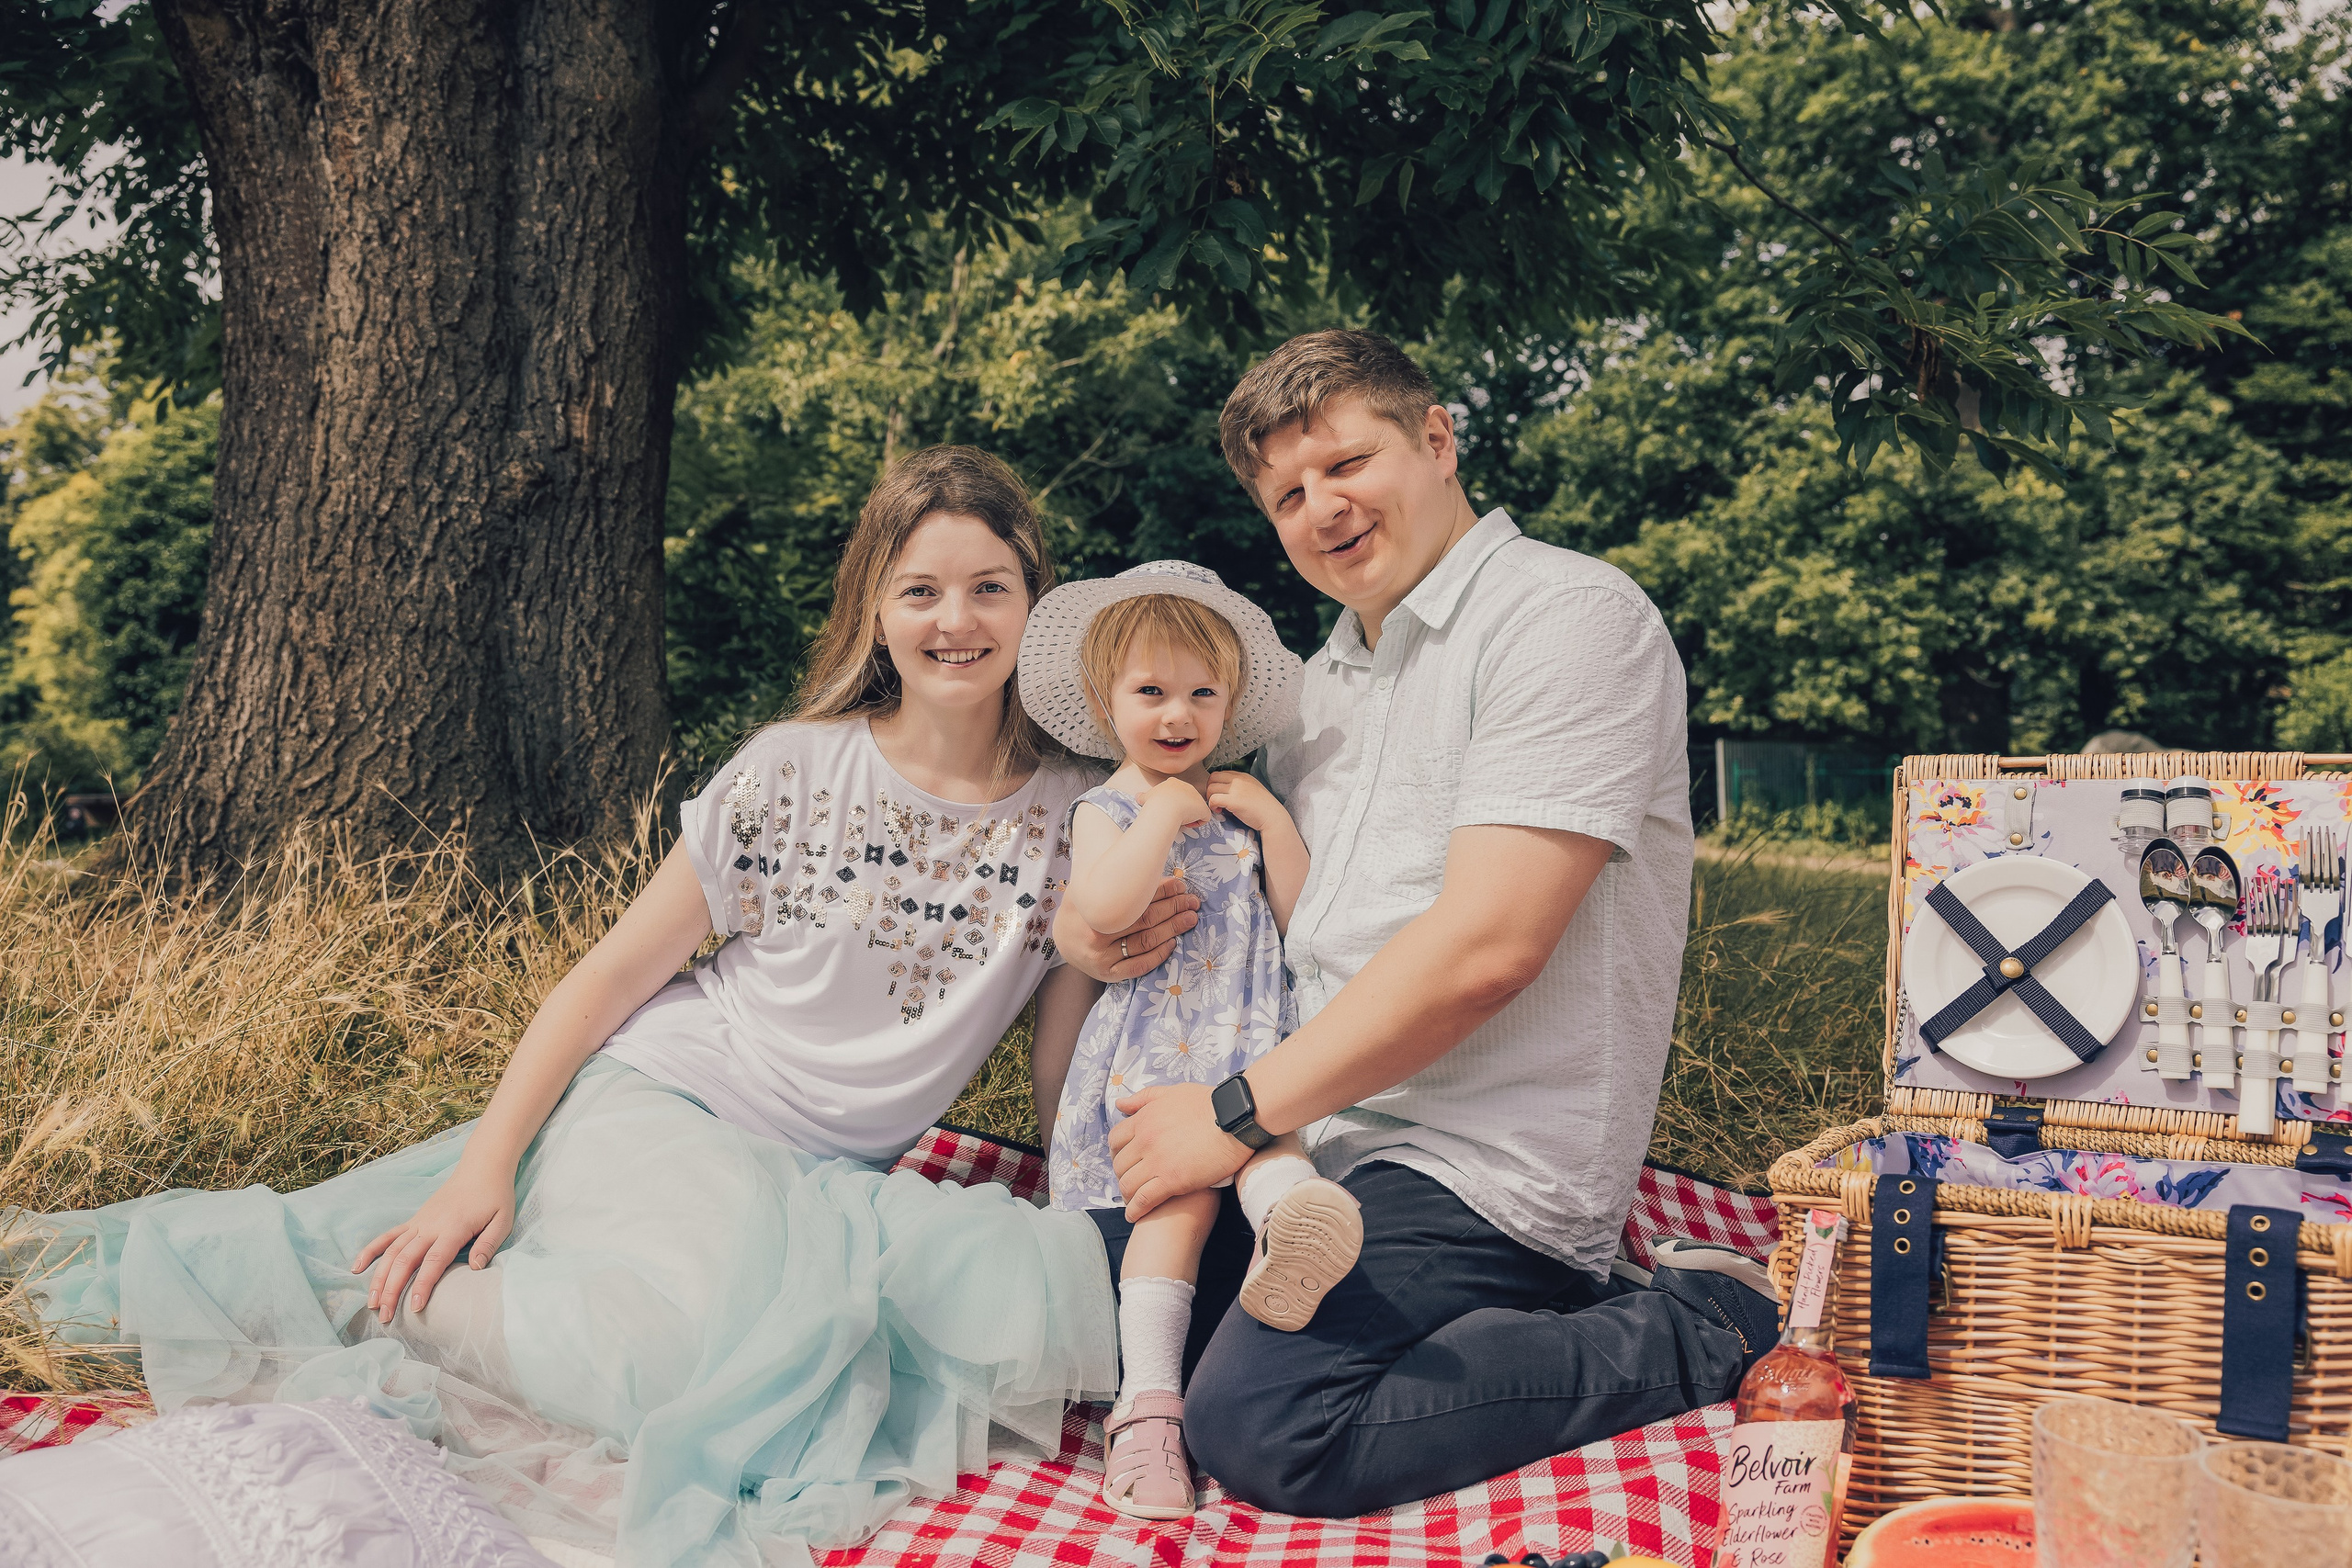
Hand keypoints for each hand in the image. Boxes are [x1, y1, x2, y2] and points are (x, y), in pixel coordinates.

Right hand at [352, 1160, 515, 1320]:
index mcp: (454, 1228)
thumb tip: (474, 1268)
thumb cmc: (495, 1196)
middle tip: (385, 1317)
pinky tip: (357, 1267)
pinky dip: (371, 1250)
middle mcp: (431, 1226)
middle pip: (405, 1260)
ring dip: (379, 1277)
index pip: (434, 1261)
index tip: (414, 1308)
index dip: (422, 1285)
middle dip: (392, 1290)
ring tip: (371, 1303)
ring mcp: (419, 1222)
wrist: (482, 1168)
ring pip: (392, 1251)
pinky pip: (388, 1235)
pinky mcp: (414, 1219)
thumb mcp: (503, 1220)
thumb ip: (488, 1244)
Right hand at [1053, 874, 1199, 981]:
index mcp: (1094, 910)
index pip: (1135, 900)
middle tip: (1192, 902)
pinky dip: (1158, 955)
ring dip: (1172, 929)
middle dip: (1173, 909)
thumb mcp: (1090, 888)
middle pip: (1144, 920)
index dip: (1162, 891)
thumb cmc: (1085, 909)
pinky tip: (1172, 943)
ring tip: (1190, 918)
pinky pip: (1139, 966)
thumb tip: (1150, 861)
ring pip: (1146, 942)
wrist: (1064, 940)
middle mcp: (1097, 935)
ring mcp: (1102, 957)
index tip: (1180, 885)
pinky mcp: (1108, 974)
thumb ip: (1114, 879)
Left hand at [1108, 1082, 1252, 1219]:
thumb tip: (1120, 1105)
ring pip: (1128, 1184)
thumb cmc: (1209, 1103)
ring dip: (1127, 1195)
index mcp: (1144, 1119)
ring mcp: (1157, 1161)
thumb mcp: (1172, 1092)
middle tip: (1131, 1183)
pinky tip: (1135, 1215)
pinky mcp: (1173, 1180)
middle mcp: (1145, 1140)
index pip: (1115, 1140)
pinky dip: (1136, 1210)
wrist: (1235, 1118)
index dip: (1116, 1153)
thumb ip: (1144, 1098)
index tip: (1124, 1161)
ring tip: (1133, 1201)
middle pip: (1120, 1165)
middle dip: (1122, 1175)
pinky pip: (1144, 1200)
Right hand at [1144, 776, 1209, 827]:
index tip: (1167, 811)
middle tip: (1173, 817)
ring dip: (1188, 817)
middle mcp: (1188, 787)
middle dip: (1181, 810)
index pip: (1176, 794)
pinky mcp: (1204, 808)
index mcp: (1174, 783)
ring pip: (1195, 810)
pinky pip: (1204, 818)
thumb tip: (1138, 797)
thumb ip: (1144, 796)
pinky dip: (1197, 823)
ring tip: (1179, 821)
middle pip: (1187, 801)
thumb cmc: (1154, 803)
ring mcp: (1197, 797)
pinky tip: (1187, 824)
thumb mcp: (1146, 797)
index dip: (1172, 804)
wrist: (1165, 807)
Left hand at [1204, 770, 1283, 832]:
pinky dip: (1212, 805)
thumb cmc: (1264, 808)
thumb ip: (1240, 787)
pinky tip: (1219, 811)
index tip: (1220, 795)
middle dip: (1210, 789)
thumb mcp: (1253, 789)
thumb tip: (1225, 791)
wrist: (1273, 818)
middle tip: (1215, 800)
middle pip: (1213, 777)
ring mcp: (1236, 790)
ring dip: (1210, 798)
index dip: (1216, 784)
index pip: (1221, 773)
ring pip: (1211, 788)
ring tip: (1218, 807)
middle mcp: (1239, 780)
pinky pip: (1213, 799)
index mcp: (1243, 776)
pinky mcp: (1233, 801)